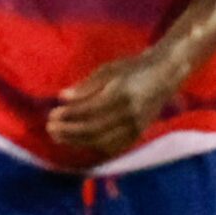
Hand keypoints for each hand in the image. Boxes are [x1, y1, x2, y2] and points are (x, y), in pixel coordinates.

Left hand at [47, 50, 181, 161]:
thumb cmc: (133, 68)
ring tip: (58, 136)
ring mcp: (136, 126)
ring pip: (102, 142)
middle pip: (94, 130)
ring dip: (77, 141)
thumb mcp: (108, 70)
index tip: (52, 114)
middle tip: (50, 128)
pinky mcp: (138, 133)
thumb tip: (62, 97)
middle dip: (69, 131)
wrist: (165, 74)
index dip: (69, 115)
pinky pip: (114, 146)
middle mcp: (130, 114)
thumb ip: (86, 86)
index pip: (89, 111)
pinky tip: (78, 141)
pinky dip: (94, 146)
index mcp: (121, 95)